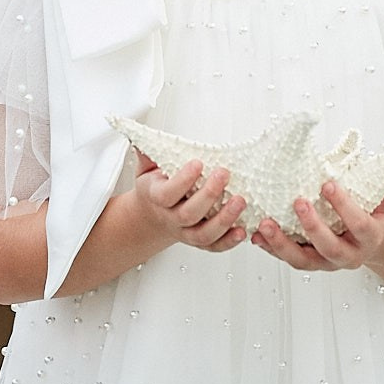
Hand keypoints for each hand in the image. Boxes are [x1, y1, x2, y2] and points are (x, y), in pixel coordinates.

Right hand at [132, 152, 247, 251]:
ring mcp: (185, 232)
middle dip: (209, 194)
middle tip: (224, 174)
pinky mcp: (199, 242)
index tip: (198, 162)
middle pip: (189, 214)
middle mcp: (171, 218)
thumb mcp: (146, 170)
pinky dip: (229, 241)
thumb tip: (142, 137)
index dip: (183, 180)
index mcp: (157, 198)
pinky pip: (214, 247)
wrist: (151, 216)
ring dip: (224, 219)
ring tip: (240, 201)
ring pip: (203, 234)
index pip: (167, 193)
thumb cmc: (155, 189)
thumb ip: (147, 154)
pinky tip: (242, 230)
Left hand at [251, 170, 383, 272]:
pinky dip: (271, 249)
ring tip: (264, 225)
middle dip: (312, 227)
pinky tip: (256, 235)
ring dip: (281, 244)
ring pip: (303, 261)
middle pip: (330, 247)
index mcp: (370, 238)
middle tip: (297, 202)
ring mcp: (327, 262)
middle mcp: (349, 255)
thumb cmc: (380, 218)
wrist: (374, 245)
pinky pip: (289, 260)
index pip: (359, 224)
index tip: (328, 184)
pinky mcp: (310, 263)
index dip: (344, 206)